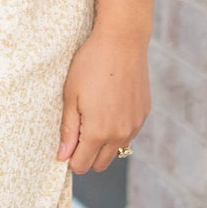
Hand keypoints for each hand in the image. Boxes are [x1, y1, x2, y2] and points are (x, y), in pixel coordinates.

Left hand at [57, 27, 150, 173]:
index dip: (70, 157)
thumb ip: (68, 130)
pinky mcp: (143, 115)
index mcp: (98, 132)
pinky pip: (128, 135)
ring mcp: (134, 125)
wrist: (122, 41)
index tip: (66, 141)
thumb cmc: (91, 65)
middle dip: (86, 154)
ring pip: (116, 151)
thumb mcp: (71, 96)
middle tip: (78, 129)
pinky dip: (117, 130)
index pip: (82, 165)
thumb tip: (63, 155)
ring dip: (103, 143)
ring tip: (94, 116)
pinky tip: (110, 107)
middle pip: (99, 164)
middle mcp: (119, 134)